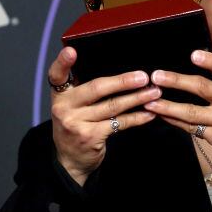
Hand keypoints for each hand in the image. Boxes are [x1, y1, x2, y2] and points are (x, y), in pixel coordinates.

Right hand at [47, 47, 158, 184]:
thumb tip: (120, 71)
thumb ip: (85, 89)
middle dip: (123, 81)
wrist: (70, 160)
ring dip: (137, 98)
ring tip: (155, 92)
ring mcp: (76, 123)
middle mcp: (64, 107)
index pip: (56, 75)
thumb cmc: (77, 124)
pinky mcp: (90, 137)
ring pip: (112, 106)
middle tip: (143, 76)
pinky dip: (137, 117)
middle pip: (96, 88)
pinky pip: (119, 123)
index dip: (62, 62)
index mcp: (60, 94)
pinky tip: (149, 113)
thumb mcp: (73, 105)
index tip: (71, 50)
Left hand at [145, 50, 211, 184]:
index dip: (211, 61)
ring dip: (168, 106)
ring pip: (192, 111)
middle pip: (203, 88)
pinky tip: (163, 116)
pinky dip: (175, 122)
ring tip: (151, 101)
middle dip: (177, 81)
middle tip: (157, 76)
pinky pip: (192, 128)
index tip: (193, 54)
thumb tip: (199, 71)